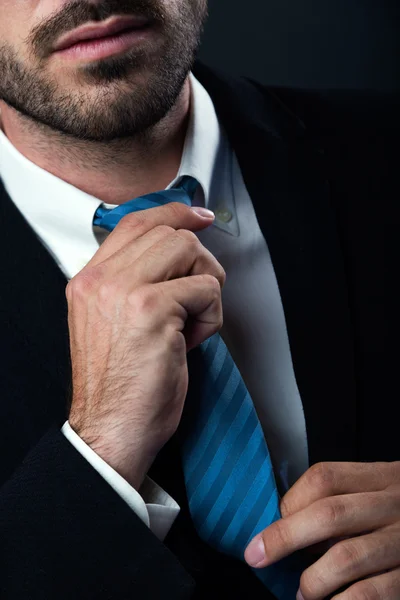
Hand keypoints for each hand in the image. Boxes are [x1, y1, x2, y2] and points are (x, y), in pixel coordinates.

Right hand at [67, 202, 224, 489]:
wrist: (111, 430)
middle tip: (197, 300)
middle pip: (170, 233)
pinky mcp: (152, 310)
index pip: (134, 222)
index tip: (199, 215)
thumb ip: (132, 285)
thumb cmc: (118, 386)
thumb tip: (176, 258)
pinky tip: (192, 341)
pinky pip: (205, 289)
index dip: (173, 212)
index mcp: (90, 280)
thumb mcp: (112, 324)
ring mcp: (125, 291)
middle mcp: (102, 280)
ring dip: (205, 287)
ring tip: (191, 323)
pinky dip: (211, 316)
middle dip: (199, 262)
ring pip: (189, 250)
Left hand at [244, 461, 399, 598]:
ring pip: (347, 557)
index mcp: (381, 477)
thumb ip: (343, 500)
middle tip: (257, 556)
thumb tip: (287, 522)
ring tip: (302, 593)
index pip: (324, 478)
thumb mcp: (381, 493)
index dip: (291, 502)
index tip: (270, 521)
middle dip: (284, 537)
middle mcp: (394, 504)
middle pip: (329, 514)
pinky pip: (373, 594)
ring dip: (313, 580)